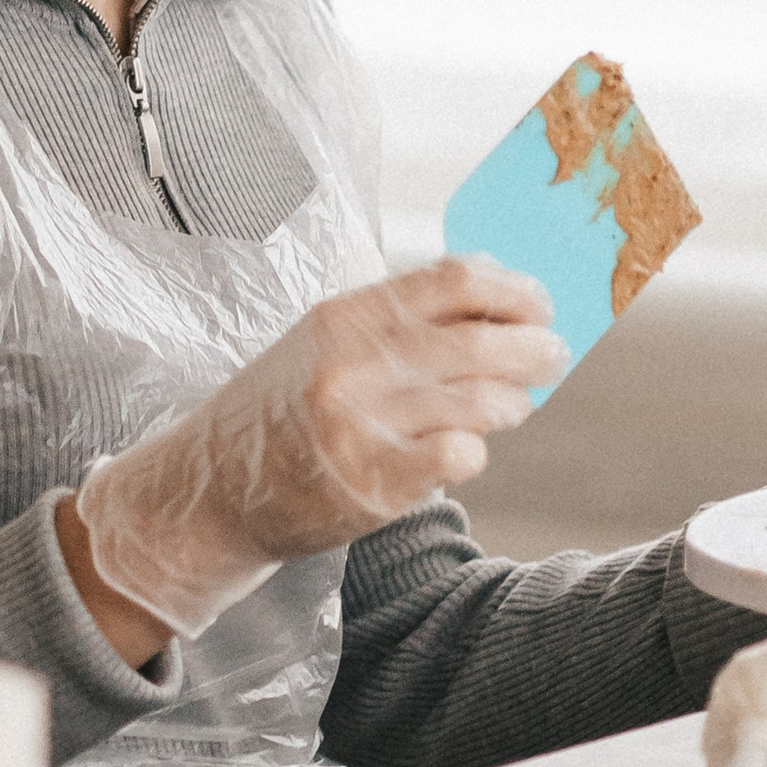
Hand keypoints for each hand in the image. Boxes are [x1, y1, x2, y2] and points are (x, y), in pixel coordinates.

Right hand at [74, 257, 564, 637]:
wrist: (214, 486)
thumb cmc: (284, 408)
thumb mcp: (324, 344)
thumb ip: (397, 324)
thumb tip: (496, 310)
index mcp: (343, 316)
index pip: (451, 280)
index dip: (511, 288)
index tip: (539, 302)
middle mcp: (350, 364)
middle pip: (476, 339)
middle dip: (532, 346)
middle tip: (552, 354)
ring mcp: (360, 424)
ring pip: (479, 401)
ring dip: (512, 402)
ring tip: (513, 405)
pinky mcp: (372, 482)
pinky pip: (458, 456)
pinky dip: (474, 450)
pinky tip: (464, 450)